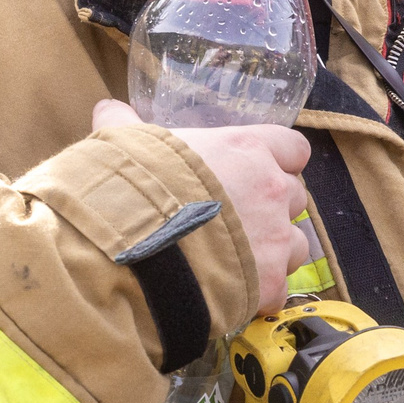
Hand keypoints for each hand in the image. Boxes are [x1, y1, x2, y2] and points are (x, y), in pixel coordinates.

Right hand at [91, 100, 309, 314]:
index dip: (277, 163)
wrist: (128, 252)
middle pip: (293, 198)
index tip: (255, 175)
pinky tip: (230, 293)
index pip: (292, 149)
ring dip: (273, 252)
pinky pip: (278, 289)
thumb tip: (108, 109)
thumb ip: (124, 124)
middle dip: (271, 210)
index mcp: (247, 150)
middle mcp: (271, 191)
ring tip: (235, 262)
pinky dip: (260, 293)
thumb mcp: (125, 144)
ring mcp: (274, 239)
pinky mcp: (268, 283)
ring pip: (295, 245)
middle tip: (235, 222)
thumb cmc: (131, 188)